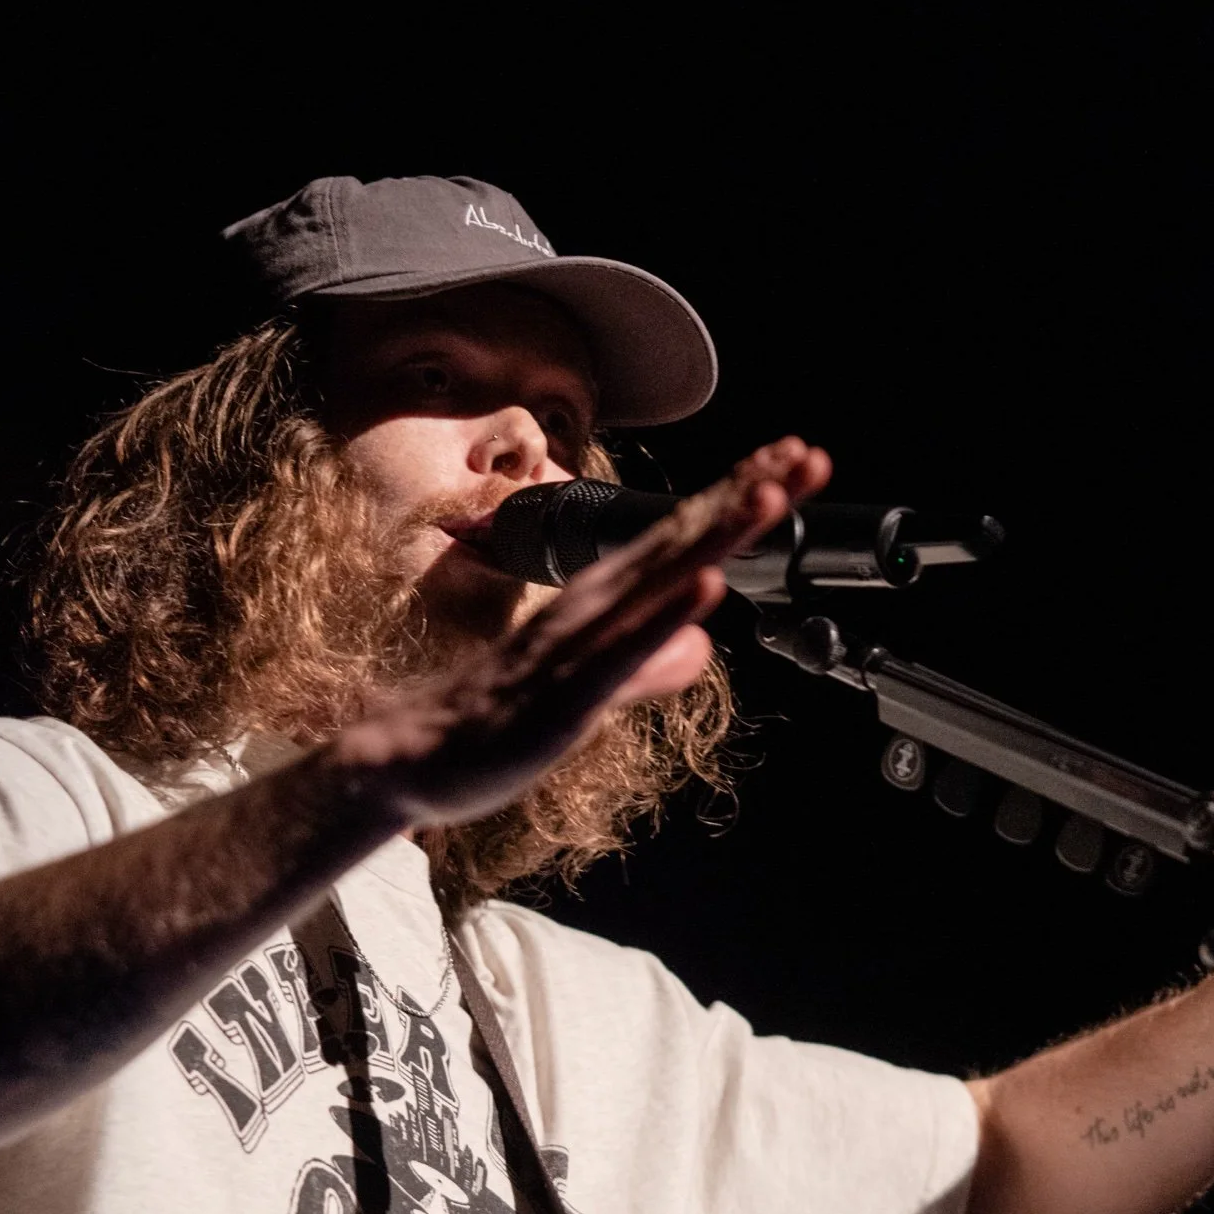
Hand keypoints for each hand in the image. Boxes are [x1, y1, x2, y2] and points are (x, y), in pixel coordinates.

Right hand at [336, 438, 831, 827]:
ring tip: (769, 494)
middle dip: (744, 496)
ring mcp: (577, 645)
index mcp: (603, 607)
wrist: (408, 760)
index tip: (794, 464)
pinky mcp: (562, 691)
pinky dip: (662, 614)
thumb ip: (647, 668)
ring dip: (713, 534)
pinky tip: (704, 585)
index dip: (739, 502)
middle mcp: (592, 609)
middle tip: (804, 453)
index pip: (683, 543)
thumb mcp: (593, 695)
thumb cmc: (496, 726)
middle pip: (681, 541)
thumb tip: (702, 646)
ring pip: (655, 579)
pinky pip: (620, 649)